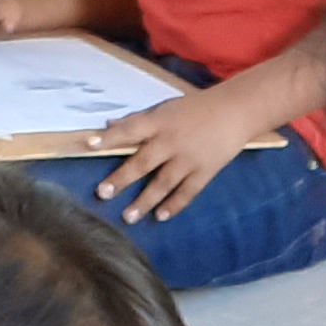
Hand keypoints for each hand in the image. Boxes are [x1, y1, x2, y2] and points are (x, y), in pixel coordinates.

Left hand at [91, 89, 258, 223]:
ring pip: (163, 183)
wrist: (235, 111)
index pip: (130, 129)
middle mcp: (172, 141)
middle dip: (122, 179)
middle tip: (103, 193)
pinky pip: (187, 192)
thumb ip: (139, 120)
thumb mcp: (166, 108)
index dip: (109, 137)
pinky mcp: (205, 171)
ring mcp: (189, 159)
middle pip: (143, 162)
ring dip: (144, 201)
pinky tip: (160, 216)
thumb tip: (109, 126)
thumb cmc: (196, 108)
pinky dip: (174, 205)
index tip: (89, 144)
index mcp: (160, 121)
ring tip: (128, 217)